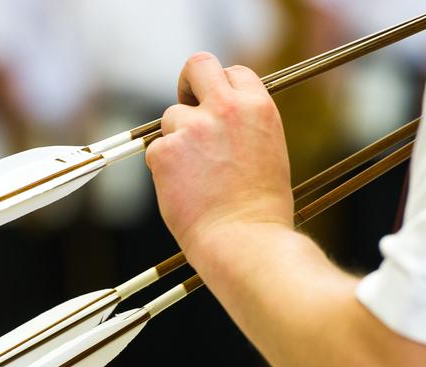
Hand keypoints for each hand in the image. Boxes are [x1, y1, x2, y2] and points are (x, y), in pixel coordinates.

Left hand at [146, 52, 293, 253]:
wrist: (245, 242)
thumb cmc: (261, 211)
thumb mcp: (269, 153)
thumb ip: (245, 127)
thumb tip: (221, 121)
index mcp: (258, 107)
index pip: (234, 72)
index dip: (220, 87)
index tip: (212, 104)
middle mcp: (226, 108)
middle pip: (198, 65)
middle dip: (188, 83)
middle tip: (186, 106)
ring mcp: (193, 128)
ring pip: (171, 118)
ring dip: (176, 141)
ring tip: (195, 178)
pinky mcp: (166, 151)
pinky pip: (156, 151)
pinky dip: (164, 170)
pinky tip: (183, 192)